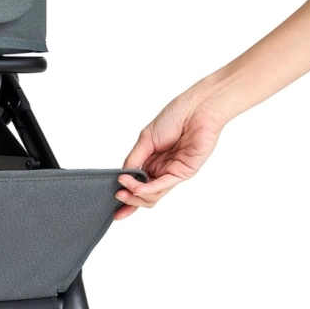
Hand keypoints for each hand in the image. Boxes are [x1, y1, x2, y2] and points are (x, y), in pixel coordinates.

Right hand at [115, 93, 226, 219]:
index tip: (112, 199)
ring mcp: (171, 172)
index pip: (136, 183)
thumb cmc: (174, 117)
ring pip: (152, 194)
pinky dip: (148, 189)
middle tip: (118, 196)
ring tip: (124, 188)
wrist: (197, 110)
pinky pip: (163, 185)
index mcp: (150, 160)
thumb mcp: (146, 139)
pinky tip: (138, 188)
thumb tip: (122, 177)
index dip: (125, 194)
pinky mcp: (183, 173)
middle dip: (129, 199)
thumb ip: (134, 159)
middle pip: (143, 194)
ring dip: (136, 194)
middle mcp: (160, 169)